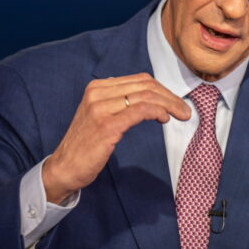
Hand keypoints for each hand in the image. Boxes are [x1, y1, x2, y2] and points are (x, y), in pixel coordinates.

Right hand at [43, 73, 190, 203]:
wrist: (64, 168)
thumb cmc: (86, 144)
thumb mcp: (101, 115)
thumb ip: (119, 102)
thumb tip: (150, 97)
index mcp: (97, 87)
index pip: (139, 80)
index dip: (162, 89)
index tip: (175, 102)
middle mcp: (98, 93)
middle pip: (145, 86)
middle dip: (170, 97)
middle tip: (184, 110)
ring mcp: (101, 108)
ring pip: (146, 96)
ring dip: (169, 104)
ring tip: (181, 114)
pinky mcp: (107, 125)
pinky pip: (140, 110)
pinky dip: (157, 111)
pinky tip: (164, 119)